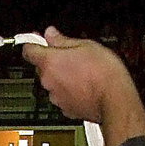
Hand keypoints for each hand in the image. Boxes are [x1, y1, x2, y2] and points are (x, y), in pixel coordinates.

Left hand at [21, 27, 135, 124]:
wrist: (116, 101)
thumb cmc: (103, 73)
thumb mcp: (86, 45)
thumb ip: (63, 40)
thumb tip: (51, 34)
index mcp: (49, 62)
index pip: (28, 50)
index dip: (34, 43)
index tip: (39, 40)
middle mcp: (49, 82)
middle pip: (42, 68)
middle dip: (52, 61)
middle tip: (70, 56)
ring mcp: (57, 98)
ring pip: (53, 83)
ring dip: (62, 78)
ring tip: (82, 73)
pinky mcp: (67, 110)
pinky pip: (63, 97)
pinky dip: (70, 92)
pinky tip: (84, 87)